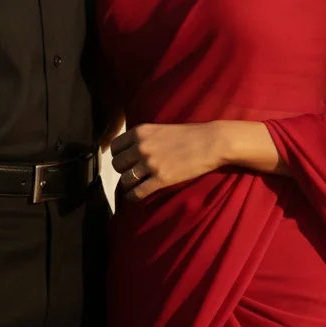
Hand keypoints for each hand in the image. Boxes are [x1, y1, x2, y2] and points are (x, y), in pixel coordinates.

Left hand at [110, 122, 224, 200]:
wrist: (210, 142)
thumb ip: (144, 138)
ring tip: (136, 185)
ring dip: (129, 184)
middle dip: (123, 170)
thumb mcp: (160, 129)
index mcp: (140, 131)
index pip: (114, 147)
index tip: (125, 161)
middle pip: (117, 165)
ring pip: (125, 180)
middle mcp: (141, 146)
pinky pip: (137, 193)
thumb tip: (130, 151)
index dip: (118, 156)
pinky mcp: (160, 179)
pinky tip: (136, 197)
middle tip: (132, 173)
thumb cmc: (189, 135)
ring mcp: (150, 163)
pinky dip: (134, 197)